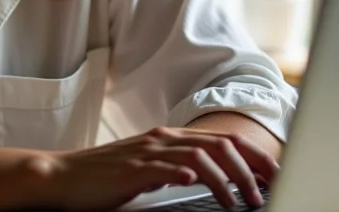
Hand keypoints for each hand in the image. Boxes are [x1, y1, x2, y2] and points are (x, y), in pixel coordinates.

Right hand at [28, 126, 278, 210]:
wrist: (65, 176)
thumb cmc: (106, 177)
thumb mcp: (148, 168)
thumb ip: (176, 166)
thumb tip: (210, 178)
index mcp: (168, 137)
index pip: (221, 139)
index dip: (251, 154)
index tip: (273, 173)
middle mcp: (162, 139)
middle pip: (217, 143)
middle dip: (248, 166)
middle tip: (265, 191)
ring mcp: (148, 152)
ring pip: (199, 155)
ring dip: (225, 178)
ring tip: (239, 201)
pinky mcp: (133, 169)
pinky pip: (164, 167)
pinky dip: (185, 172)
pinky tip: (197, 183)